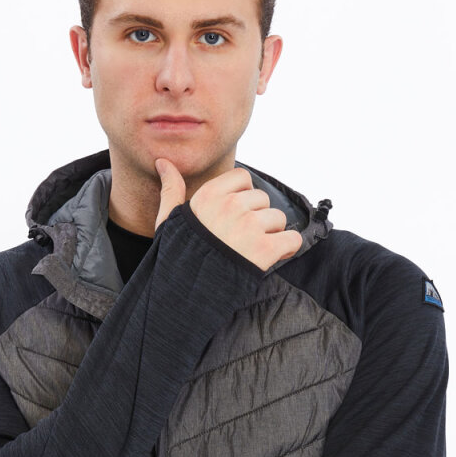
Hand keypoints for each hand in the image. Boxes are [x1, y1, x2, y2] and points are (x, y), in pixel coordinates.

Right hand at [153, 157, 302, 270]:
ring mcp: (249, 227)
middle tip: (242, 239)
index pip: (242, 177)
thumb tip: (163, 162)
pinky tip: (272, 257)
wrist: (186, 294)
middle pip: (262, 199)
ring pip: (278, 219)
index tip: (234, 214)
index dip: (243, 196)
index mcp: (209, 196)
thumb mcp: (168, 221)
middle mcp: (231, 207)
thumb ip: (171, 189)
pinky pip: (292, 239)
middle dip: (257, 217)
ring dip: (271, 235)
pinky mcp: (265, 249)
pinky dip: (287, 249)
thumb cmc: (178, 257)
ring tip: (253, 250)